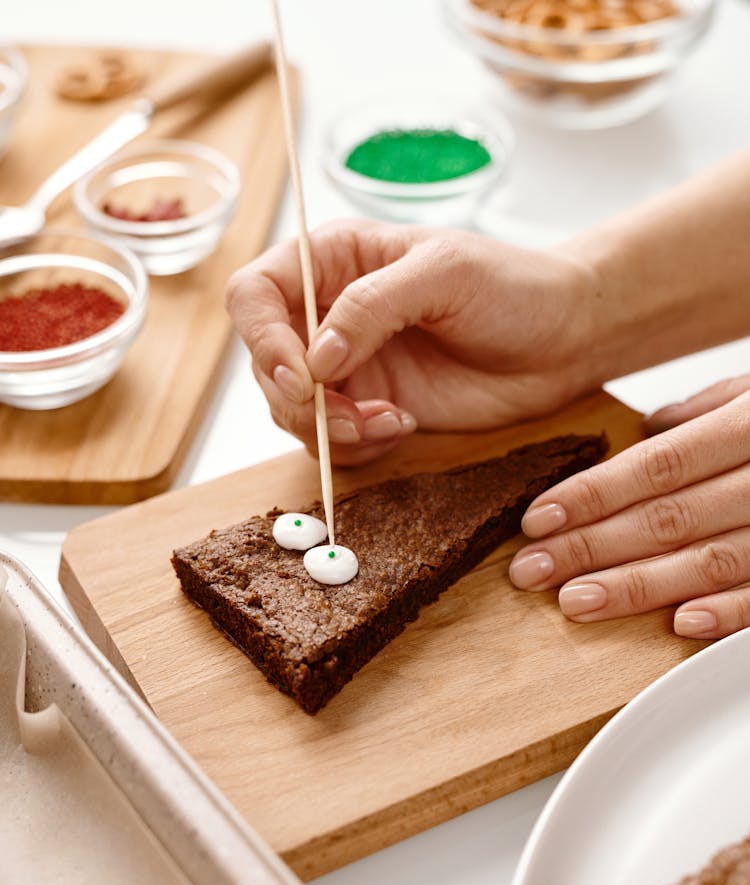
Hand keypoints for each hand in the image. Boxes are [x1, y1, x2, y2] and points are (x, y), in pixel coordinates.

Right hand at [226, 218, 598, 464]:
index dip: (262, 337)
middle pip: (265, 363)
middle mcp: (329, 315)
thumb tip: (317, 356)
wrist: (564, 341)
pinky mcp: (372, 410)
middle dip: (301, 400)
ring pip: (292, 411)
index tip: (300, 374)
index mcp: (335, 261)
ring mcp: (349, 367)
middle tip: (352, 414)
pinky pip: (333, 442)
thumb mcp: (445, 273)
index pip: (255, 294)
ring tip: (391, 421)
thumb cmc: (513, 287)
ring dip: (332, 429)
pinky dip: (357, 447)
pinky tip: (403, 427)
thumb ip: (372, 305)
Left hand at [509, 382, 749, 638]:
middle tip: (533, 571)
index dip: (592, 495)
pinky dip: (725, 613)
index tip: (537, 520)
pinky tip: (678, 623)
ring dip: (638, 587)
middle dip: (591, 548)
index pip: (658, 465)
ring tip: (576, 601)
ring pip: (709, 561)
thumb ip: (706, 407)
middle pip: (668, 518)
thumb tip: (649, 425)